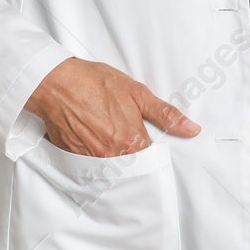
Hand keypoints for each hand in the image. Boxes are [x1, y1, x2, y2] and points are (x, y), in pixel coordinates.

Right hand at [24, 57, 199, 157]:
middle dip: (135, 154)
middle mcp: (112, 155)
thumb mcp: (138, 93)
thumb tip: (191, 130)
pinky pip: (91, 165)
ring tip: (109, 132)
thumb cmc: (96, 83)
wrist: (58, 83)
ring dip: (116, 156)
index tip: (149, 136)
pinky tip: (94, 136)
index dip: (153, 147)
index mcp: (131, 141)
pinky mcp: (73, 158)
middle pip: (132, 165)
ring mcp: (91, 159)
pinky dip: (96, 155)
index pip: (152, 158)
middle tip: (126, 132)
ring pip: (112, 167)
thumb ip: (166, 115)